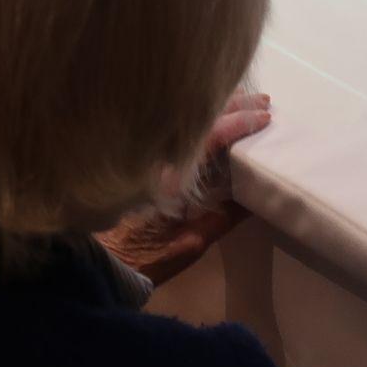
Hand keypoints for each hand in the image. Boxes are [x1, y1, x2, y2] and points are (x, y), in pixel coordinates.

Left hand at [99, 90, 273, 285]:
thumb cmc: (145, 257)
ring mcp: (147, 155)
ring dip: (216, 108)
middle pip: (198, 118)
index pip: (211, 135)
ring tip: (244, 102)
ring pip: (182, 117)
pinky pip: (173, 128)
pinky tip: (214, 116)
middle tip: (264, 102)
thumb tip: (254, 197)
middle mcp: (158, 157)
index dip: (240, 123)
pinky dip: (197, 118)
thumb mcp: (190, 243)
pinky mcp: (140, 160)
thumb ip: (222, 218)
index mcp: (172, 175)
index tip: (266, 117)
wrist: (100, 264)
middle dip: (233, 106)